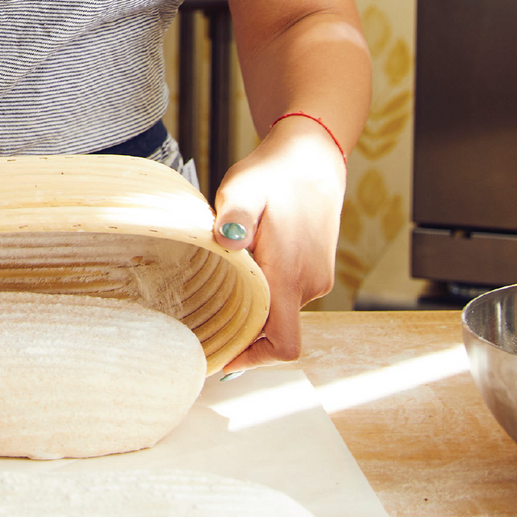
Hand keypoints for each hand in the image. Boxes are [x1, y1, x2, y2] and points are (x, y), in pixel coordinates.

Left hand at [211, 117, 346, 369]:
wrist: (312, 157)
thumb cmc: (274, 173)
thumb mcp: (245, 190)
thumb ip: (235, 219)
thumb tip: (226, 242)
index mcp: (288, 274)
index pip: (282, 344)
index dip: (252, 359)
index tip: (220, 357)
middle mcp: (308, 285)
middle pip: (275, 333)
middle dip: (241, 331)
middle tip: (201, 321)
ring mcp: (315, 279)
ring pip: (280, 312)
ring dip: (251, 306)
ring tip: (219, 282)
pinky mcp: (314, 270)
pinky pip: (286, 295)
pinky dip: (263, 293)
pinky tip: (240, 269)